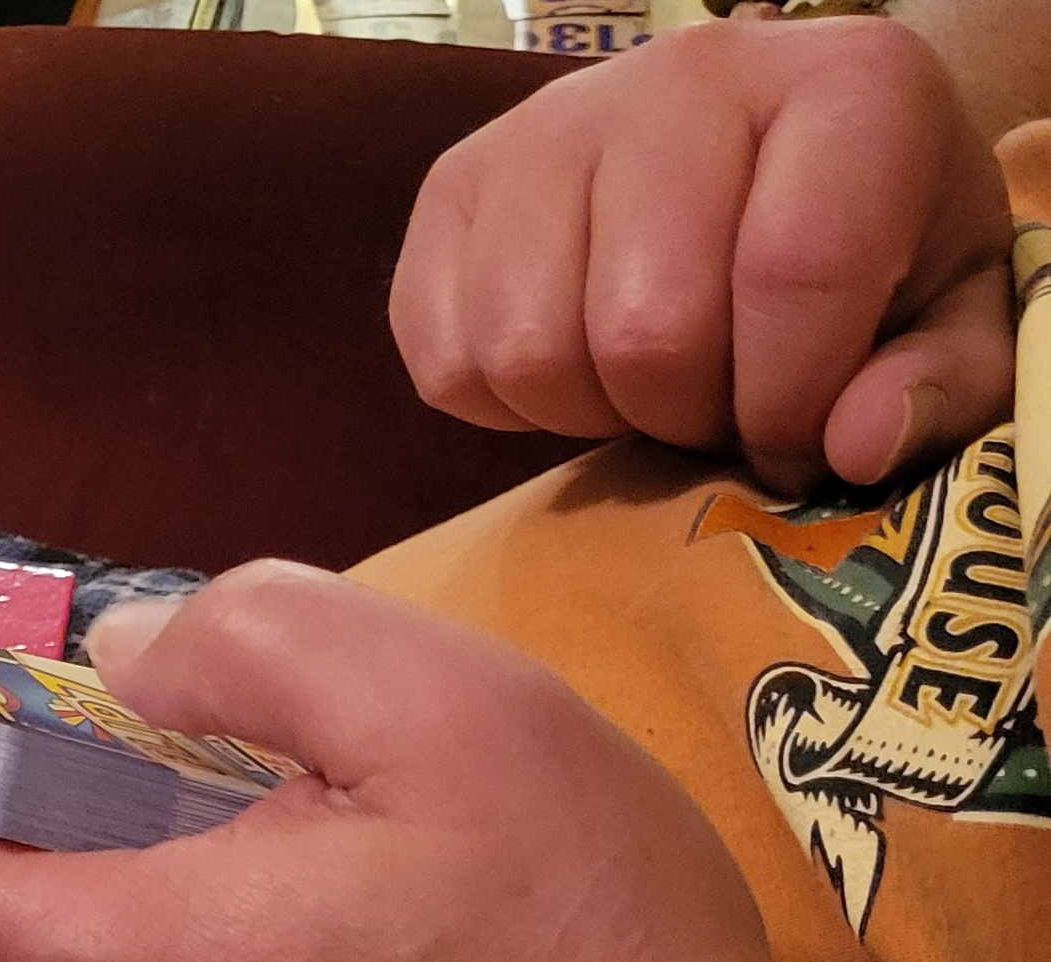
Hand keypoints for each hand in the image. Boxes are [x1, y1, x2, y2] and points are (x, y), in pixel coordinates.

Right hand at [389, 17, 1012, 495]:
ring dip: (589, 413)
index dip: (792, 403)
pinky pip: (445, 359)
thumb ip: (941, 385)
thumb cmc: (871, 244)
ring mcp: (546, 124)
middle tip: (716, 403)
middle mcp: (683, 75)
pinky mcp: (453, 185)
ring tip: (643, 383)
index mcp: (844, 83)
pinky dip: (504, 406)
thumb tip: (851, 449)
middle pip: (645, 328)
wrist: (760, 159)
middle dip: (685, 413)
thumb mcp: (952, 310)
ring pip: (527, 352)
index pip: (796, 268)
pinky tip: (572, 368)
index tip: (796, 441)